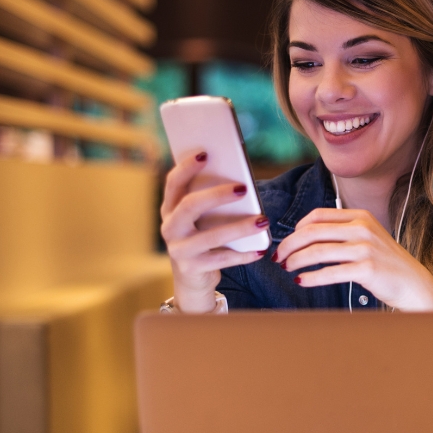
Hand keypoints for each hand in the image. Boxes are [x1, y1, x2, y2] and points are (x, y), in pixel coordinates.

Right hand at [160, 151, 267, 312]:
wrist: (194, 279)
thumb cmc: (203, 239)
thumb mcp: (202, 220)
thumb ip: (212, 202)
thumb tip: (241, 182)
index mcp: (170, 209)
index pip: (173, 183)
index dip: (186, 167)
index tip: (205, 153)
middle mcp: (170, 228)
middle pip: (190, 205)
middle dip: (217, 195)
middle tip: (243, 188)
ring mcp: (179, 250)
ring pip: (210, 236)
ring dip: (240, 227)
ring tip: (263, 220)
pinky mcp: (192, 268)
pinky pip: (221, 259)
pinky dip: (243, 255)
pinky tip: (260, 249)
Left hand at [273, 208, 432, 311]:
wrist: (413, 283)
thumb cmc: (385, 263)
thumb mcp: (367, 237)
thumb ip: (342, 232)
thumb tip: (305, 236)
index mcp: (360, 216)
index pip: (318, 216)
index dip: (296, 228)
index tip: (287, 241)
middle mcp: (362, 228)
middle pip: (312, 232)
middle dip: (290, 245)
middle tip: (279, 257)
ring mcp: (365, 248)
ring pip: (317, 251)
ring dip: (296, 261)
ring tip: (287, 268)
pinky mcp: (366, 269)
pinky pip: (330, 272)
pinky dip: (311, 277)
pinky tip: (302, 281)